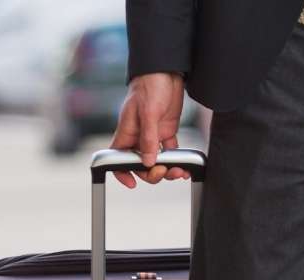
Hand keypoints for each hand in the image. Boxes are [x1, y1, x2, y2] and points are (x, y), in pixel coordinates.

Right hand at [110, 72, 188, 188]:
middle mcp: (138, 136)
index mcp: (126, 131)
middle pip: (141, 164)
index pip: (117, 157)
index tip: (132, 183)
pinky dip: (178, 160)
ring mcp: (153, 135)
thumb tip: (147, 161)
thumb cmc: (150, 86)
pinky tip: (186, 166)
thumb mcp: (148, 112)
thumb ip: (147, 138)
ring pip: (157, 160)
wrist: (166, 72)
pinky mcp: (166, 132)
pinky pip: (171, 152)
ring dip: (168, 169)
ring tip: (180, 171)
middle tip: (165, 172)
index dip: (121, 172)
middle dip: (152, 172)